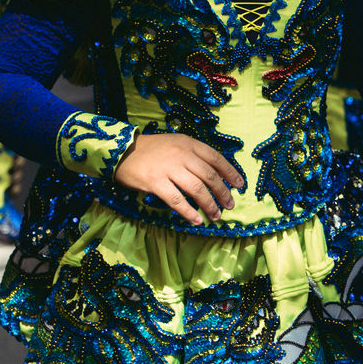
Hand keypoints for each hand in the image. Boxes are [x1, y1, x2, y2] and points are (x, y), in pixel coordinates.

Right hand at [114, 133, 243, 226]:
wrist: (122, 151)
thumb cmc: (152, 149)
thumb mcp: (176, 143)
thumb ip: (193, 154)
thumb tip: (215, 175)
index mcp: (188, 143)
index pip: (216, 158)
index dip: (230, 172)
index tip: (240, 185)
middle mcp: (182, 154)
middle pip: (209, 176)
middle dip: (223, 193)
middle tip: (229, 205)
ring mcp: (169, 168)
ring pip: (197, 189)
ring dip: (209, 205)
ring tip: (216, 216)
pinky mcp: (156, 182)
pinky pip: (177, 201)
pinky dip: (189, 213)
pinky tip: (196, 220)